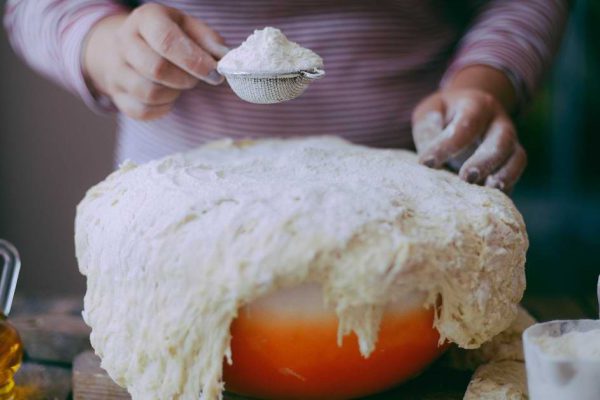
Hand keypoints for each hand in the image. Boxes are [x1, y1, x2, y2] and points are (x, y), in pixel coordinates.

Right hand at [83, 3, 228, 119]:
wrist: (129, 46)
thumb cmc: (168, 37)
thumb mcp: (189, 28)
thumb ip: (209, 41)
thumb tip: (225, 58)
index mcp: (146, 18)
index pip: (167, 41)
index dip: (194, 61)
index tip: (215, 74)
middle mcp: (124, 40)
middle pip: (157, 69)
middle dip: (186, 79)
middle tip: (196, 77)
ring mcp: (116, 69)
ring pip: (149, 93)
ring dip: (174, 94)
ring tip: (179, 84)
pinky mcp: (116, 94)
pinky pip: (142, 111)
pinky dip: (162, 109)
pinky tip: (168, 96)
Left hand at [412, 67, 526, 192]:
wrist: (466, 111)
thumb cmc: (443, 115)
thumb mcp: (431, 112)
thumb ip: (428, 130)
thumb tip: (427, 160)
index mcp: (477, 105)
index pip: (466, 125)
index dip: (447, 145)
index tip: (426, 163)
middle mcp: (499, 122)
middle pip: (501, 140)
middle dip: (485, 161)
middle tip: (467, 178)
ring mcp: (510, 142)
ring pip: (517, 157)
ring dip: (505, 175)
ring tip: (489, 190)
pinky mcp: (512, 161)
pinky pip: (515, 175)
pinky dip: (507, 187)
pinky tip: (492, 200)